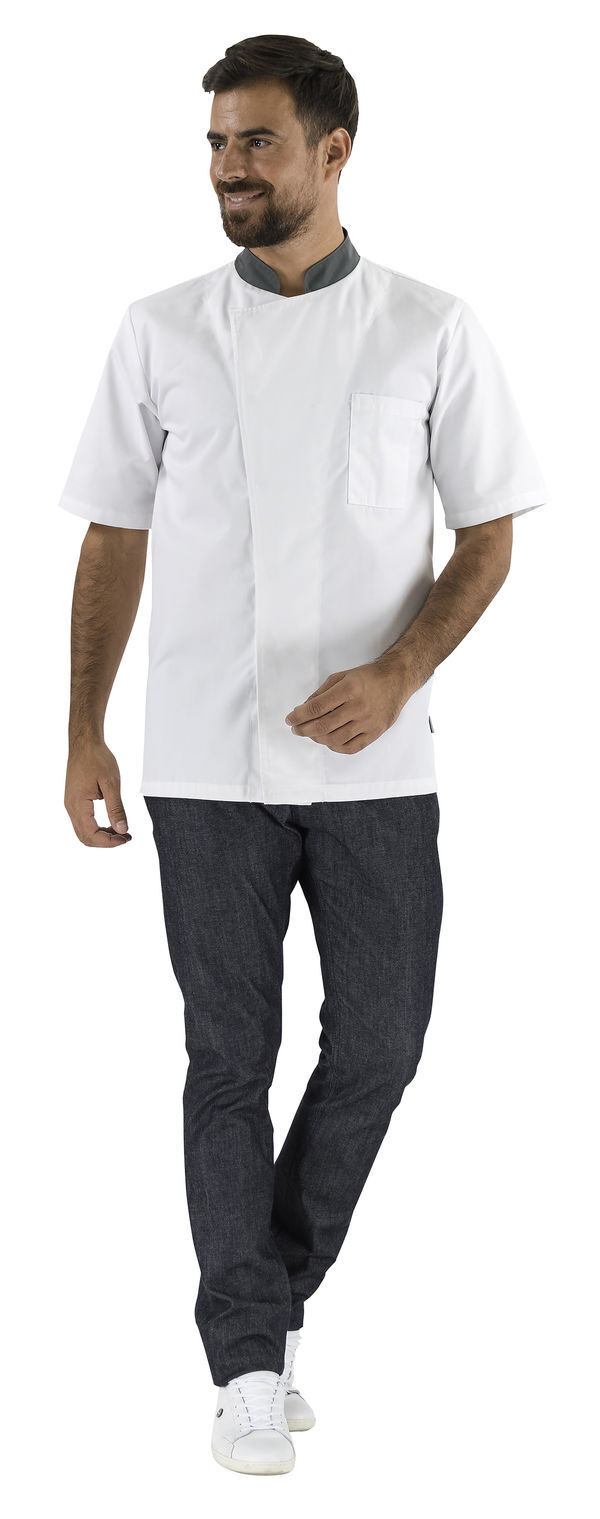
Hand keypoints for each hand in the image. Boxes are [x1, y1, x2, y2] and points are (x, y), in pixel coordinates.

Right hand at [64, 737, 131, 845]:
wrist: (84, 743)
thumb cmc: (96, 758)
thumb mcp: (111, 783)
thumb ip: (116, 808)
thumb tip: (122, 829)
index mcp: (78, 804)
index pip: (92, 834)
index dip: (110, 841)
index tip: (126, 838)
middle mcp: (71, 807)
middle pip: (85, 838)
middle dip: (106, 841)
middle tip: (125, 837)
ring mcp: (71, 804)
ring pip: (83, 831)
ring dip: (101, 836)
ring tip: (120, 831)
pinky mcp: (74, 801)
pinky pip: (83, 822)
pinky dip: (97, 827)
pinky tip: (111, 823)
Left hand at [284, 662, 409, 754]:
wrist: (397, 680)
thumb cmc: (368, 677)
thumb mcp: (341, 676)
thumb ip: (322, 693)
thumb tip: (304, 709)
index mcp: (349, 689)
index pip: (317, 707)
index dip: (299, 715)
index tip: (290, 719)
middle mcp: (359, 707)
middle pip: (323, 725)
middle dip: (304, 729)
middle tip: (296, 729)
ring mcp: (368, 722)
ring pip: (335, 739)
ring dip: (317, 739)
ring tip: (310, 734)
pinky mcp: (375, 732)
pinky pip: (351, 747)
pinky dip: (335, 747)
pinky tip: (328, 741)